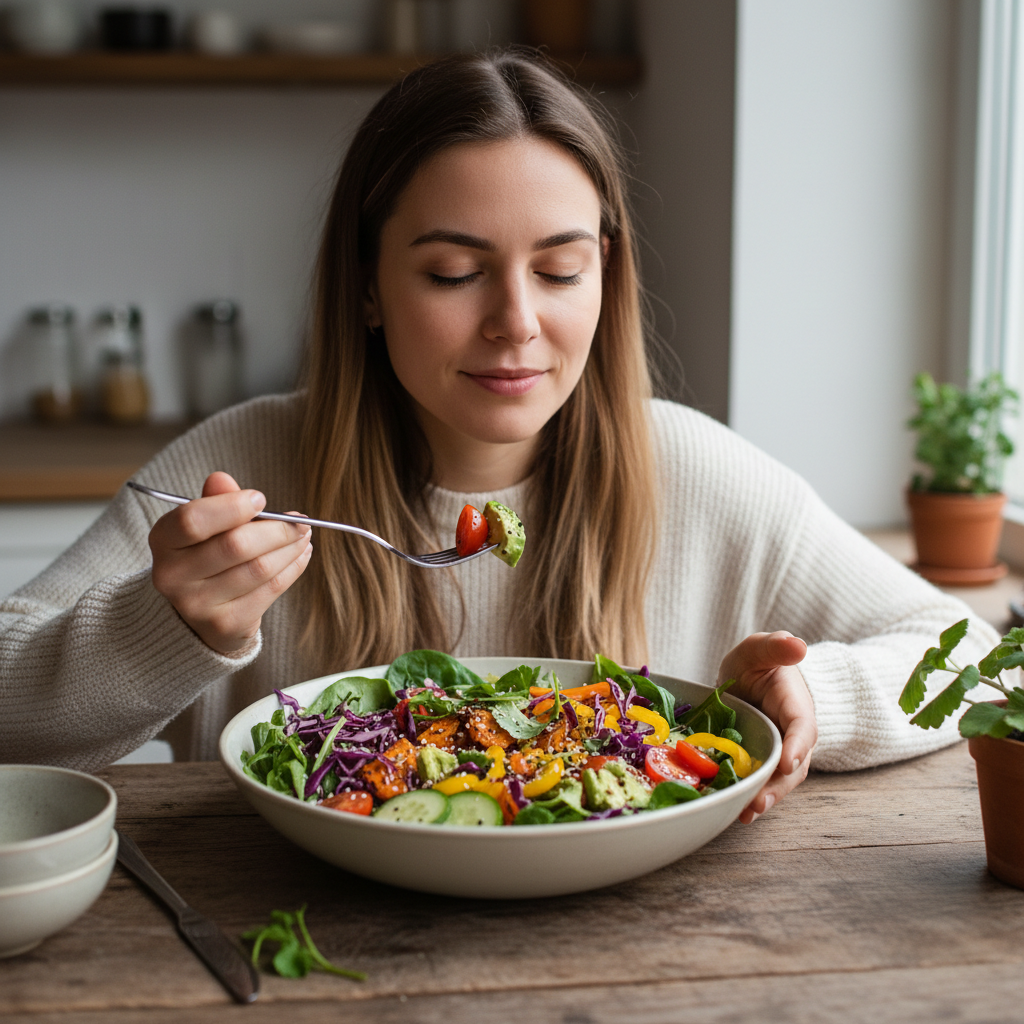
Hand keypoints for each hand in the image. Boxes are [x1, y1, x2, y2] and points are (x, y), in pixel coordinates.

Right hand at [149, 472, 312, 654]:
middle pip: (235, 546)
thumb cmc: (207, 557)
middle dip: (277, 530)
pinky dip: (293, 568)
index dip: (232, 506)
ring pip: (259, 569)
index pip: (192, 520)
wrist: (199, 616)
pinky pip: (270, 590)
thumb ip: (215, 501)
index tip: (261, 499)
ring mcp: (196, 605)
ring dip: (291, 548)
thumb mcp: (205, 527)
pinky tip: (301, 555)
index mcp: (162, 541)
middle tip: (302, 521)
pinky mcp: (225, 625)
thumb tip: (221, 479)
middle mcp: (172, 576)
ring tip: (304, 536)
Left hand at [716, 631, 816, 823]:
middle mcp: (791, 736)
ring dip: (764, 798)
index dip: (797, 745)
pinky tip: (733, 811)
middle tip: (759, 802)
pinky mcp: (758, 763)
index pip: (802, 727)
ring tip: (746, 813)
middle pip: (792, 766)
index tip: (789, 761)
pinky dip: (748, 796)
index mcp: (795, 707)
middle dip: (778, 786)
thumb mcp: (761, 650)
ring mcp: (776, 753)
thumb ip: (775, 646)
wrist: (751, 680)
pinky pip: (757, 782)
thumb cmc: (759, 664)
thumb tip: (797, 644)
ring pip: (776, 781)